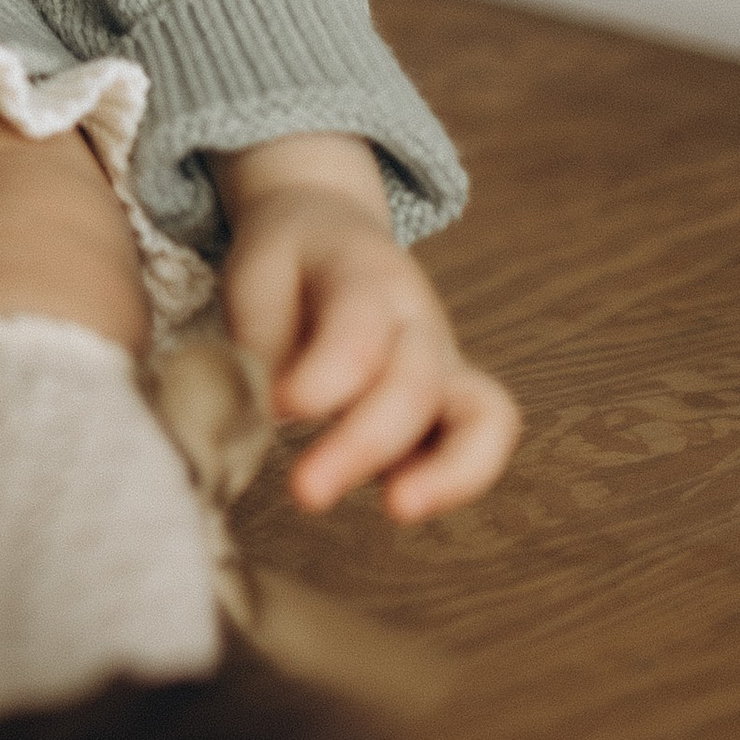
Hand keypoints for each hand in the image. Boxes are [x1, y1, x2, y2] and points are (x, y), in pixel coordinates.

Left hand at [214, 134, 519, 521]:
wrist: (328, 231)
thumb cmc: (288, 264)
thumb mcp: (254, 276)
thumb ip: (261, 342)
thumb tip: (267, 413)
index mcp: (365, 274)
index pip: (359, 330)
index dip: (322, 377)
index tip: (279, 407)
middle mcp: (418, 320)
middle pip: (415, 383)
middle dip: (365, 444)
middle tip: (306, 490)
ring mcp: (443, 364)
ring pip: (484, 415)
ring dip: (448, 472)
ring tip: (399, 508)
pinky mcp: (450, 407)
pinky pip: (478, 446)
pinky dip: (452, 482)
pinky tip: (398, 503)